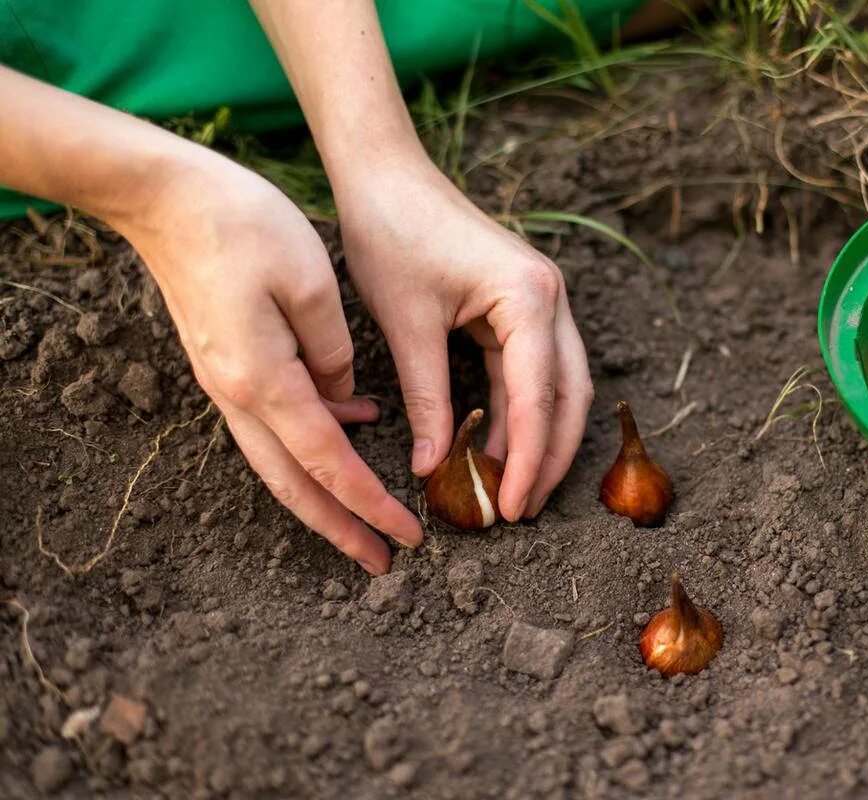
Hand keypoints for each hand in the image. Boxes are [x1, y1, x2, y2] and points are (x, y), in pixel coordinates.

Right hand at [119, 151, 421, 573]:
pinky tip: (354, 423)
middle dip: (340, 528)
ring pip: (279, 461)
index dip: (370, 505)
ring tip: (368, 519)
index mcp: (265, 380)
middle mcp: (238, 394)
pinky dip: (313, 439)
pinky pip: (274, 421)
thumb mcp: (310, 282)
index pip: (329, 463)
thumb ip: (335, 351)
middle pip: (294, 484)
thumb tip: (346, 398)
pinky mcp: (227, 364)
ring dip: (324, 495)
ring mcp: (226, 382)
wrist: (164, 196)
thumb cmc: (242, 224)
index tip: (408, 537)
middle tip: (382, 562)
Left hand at [335, 160, 593, 520]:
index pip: (539, 396)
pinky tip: (497, 446)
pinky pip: (531, 370)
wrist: (384, 173)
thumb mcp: (406, 326)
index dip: (529, 459)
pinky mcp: (521, 305)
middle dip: (551, 456)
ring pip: (558, 386)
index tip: (514, 507)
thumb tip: (434, 468)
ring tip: (512, 489)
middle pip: (569, 395)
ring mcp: (541, 300)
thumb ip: (428, 399)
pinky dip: (518, 411)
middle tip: (523, 510)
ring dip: (539, 437)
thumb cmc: (391, 234)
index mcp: (529, 297)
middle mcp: (550, 298)